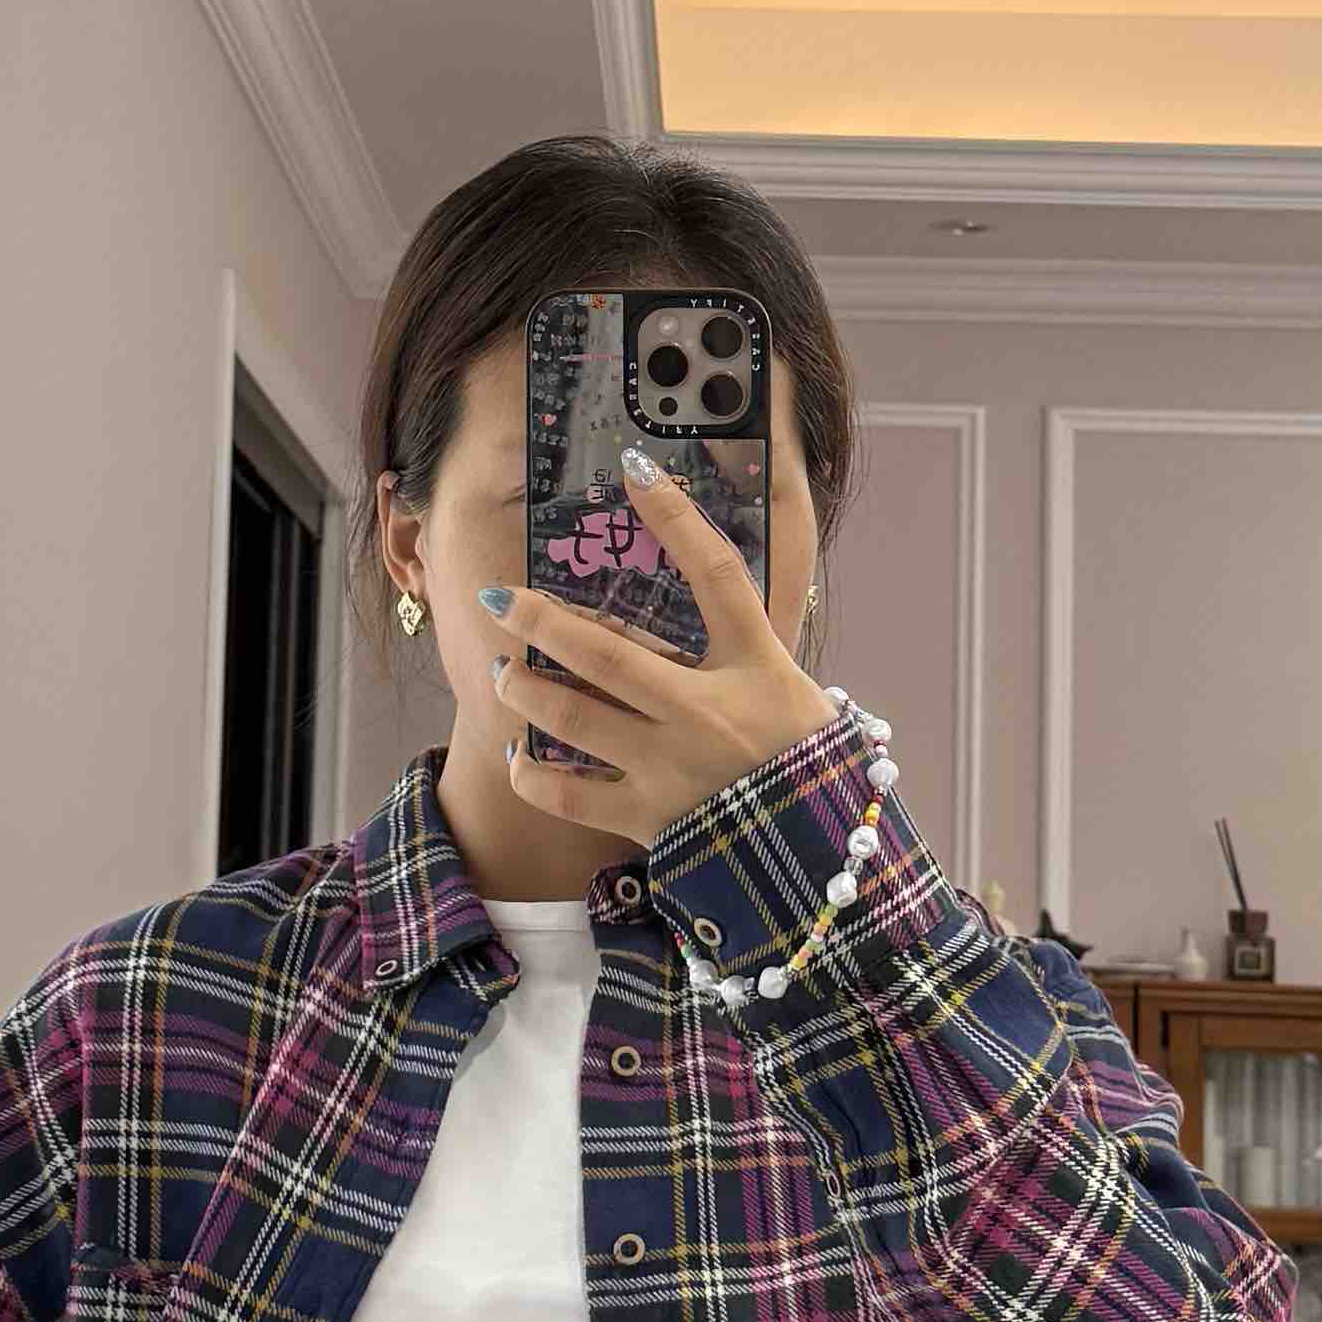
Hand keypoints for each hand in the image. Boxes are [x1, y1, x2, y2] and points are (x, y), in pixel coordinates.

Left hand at [476, 452, 831, 838]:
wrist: (823, 854)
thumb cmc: (804, 759)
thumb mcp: (790, 685)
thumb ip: (744, 641)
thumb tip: (701, 584)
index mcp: (756, 665)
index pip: (715, 574)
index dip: (674, 516)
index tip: (632, 468)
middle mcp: (706, 711)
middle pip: (603, 652)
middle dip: (538, 619)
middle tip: (498, 598)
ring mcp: (672, 767)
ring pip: (571, 718)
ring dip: (525, 689)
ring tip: (507, 672)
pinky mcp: (648, 819)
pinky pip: (567, 798)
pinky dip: (532, 774)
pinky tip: (520, 753)